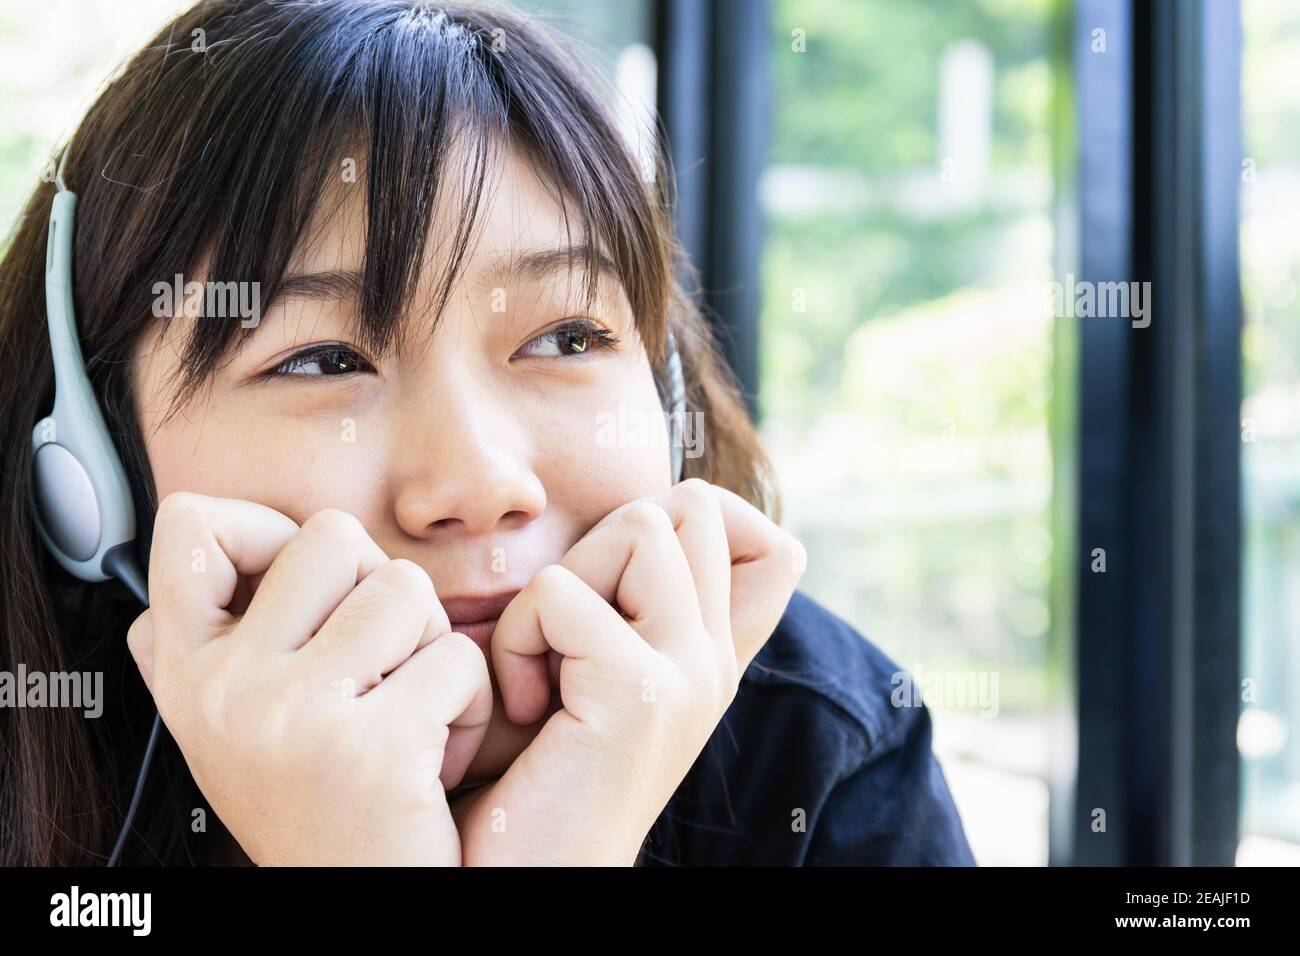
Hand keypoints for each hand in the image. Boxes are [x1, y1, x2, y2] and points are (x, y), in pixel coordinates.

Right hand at [127, 492, 492, 865]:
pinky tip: (436, 755)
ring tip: (409, 706)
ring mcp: (295, 716)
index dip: (261, 527)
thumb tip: (215, 530)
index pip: (191, 527)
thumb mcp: (234, 718)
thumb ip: (218, 634)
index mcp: (188, 673)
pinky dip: (470, 702)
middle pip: (333, 535)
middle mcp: (226, 689)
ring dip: (430, 642)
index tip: (303, 580)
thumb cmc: (315, 801)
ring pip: (406, 586)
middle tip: (379, 657)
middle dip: (377, 583)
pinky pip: (459, 657)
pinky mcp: (374, 747)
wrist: (354, 905)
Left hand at [451, 479, 805, 864]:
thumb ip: (631, 614)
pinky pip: (557, 592)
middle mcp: (716, 664)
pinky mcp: (639, 691)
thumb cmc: (529, 783)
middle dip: (606, 542)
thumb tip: (648, 524)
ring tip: (543, 666)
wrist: (521, 882)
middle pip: (695, 507)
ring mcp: (691, 674)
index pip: (768, 543)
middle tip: (565, 631)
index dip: (691, 524)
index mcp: (713, 661)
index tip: (615, 588)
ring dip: (561, 585)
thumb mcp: (593, 681)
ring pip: (640, 525)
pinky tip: (519, 708)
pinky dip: (515, 639)